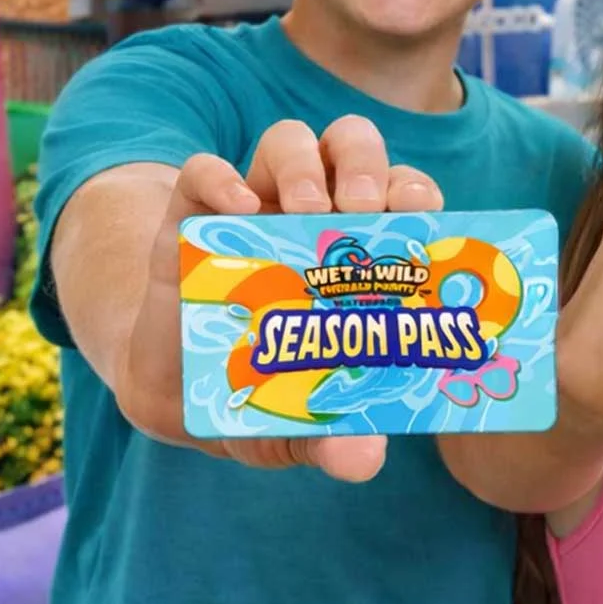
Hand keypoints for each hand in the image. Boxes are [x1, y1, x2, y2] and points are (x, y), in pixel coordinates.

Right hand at [127, 115, 441, 482]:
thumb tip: (363, 461)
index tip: (424, 214)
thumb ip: (333, 439)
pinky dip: (220, 177)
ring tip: (309, 211)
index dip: (418, 193)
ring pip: (288, 143)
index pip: (403, 195)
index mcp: (361, 250)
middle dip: (368, 164)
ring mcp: (255, 208)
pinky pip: (203, 171)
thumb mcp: (301, 425)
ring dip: (303, 165)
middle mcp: (315, 215)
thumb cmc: (265, 395)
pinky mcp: (190, 217)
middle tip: (365, 209)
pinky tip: (237, 208)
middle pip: (353, 147)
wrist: (179, 395)